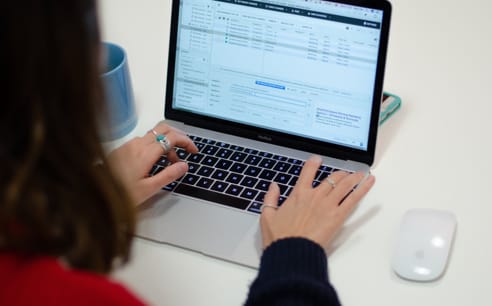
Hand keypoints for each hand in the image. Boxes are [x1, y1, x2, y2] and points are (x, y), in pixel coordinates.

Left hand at [107, 122, 197, 204]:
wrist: (96, 191)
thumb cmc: (120, 193)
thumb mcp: (149, 188)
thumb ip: (168, 175)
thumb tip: (184, 166)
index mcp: (146, 153)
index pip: (172, 137)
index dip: (186, 141)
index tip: (193, 150)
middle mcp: (138, 144)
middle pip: (164, 128)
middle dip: (179, 136)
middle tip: (187, 149)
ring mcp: (130, 144)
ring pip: (155, 134)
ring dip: (167, 143)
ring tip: (171, 162)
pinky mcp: (124, 148)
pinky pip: (145, 140)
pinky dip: (156, 145)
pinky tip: (157, 161)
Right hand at [260, 155, 374, 248]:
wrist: (291, 251)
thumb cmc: (280, 237)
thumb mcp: (267, 216)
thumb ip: (270, 198)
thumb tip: (273, 186)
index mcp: (298, 194)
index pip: (308, 172)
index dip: (313, 163)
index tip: (317, 159)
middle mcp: (315, 196)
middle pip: (331, 178)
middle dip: (340, 173)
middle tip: (345, 173)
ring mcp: (328, 205)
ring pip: (344, 185)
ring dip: (354, 177)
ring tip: (360, 174)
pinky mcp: (338, 216)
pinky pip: (353, 199)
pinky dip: (363, 189)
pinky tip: (369, 182)